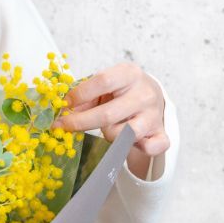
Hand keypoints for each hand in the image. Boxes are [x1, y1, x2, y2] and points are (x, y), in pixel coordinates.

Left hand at [51, 62, 168, 179]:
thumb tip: (62, 112)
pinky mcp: (161, 133)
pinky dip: (138, 148)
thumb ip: (84, 97)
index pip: (102, 82)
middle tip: (64, 126)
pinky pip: (151, 148)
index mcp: (129, 74)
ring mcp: (154, 115)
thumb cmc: (121, 91)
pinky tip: (129, 141)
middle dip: (81, 123)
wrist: (151, 95)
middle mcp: (144, 94)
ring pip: (123, 134)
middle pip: (107, 115)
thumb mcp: (104, 85)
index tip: (64, 105)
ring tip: (109, 127)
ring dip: (108, 134)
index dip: (79, 95)